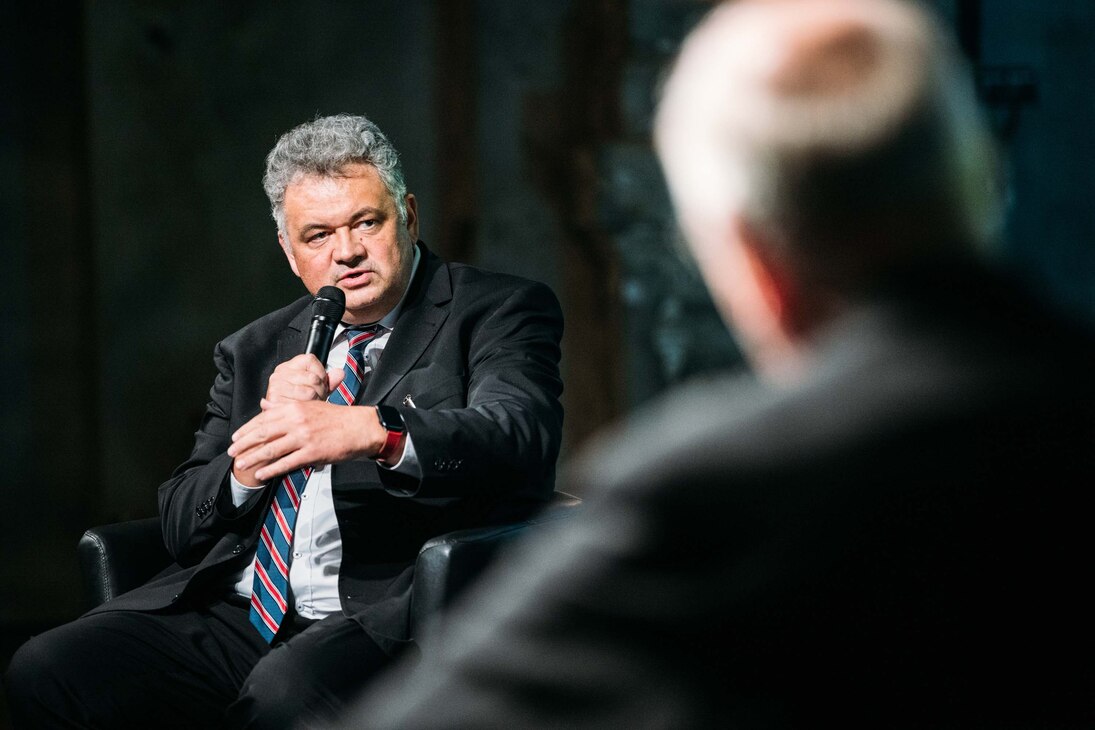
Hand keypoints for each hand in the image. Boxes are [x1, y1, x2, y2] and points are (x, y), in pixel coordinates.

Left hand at [228, 401, 387, 482]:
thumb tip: (264, 405)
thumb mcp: (310, 406)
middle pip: (263, 433)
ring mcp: (304, 437)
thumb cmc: (337, 418)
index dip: (246, 429)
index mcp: (295, 408)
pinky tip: (261, 474)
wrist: (360, 428)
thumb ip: (285, 407)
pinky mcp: (312, 453)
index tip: (235, 437)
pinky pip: (287, 463)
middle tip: (232, 452)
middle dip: (244, 444)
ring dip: (253, 458)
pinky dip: (271, 469)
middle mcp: (297, 421)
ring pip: (272, 449)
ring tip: (241, 464)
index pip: (264, 418)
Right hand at [261, 353, 345, 409]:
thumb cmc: (299, 402)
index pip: (310, 360)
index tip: (319, 383)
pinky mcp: (275, 400)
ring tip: (310, 404)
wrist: (284, 421)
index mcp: (289, 366)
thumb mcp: (317, 389)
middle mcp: (279, 374)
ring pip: (309, 392)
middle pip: (313, 378)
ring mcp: (276, 387)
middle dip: (320, 390)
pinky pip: (302, 404)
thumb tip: (340, 373)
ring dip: (314, 401)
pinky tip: (304, 410)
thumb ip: (329, 380)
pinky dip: (307, 409)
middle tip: (316, 397)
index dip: (321, 373)